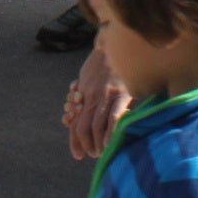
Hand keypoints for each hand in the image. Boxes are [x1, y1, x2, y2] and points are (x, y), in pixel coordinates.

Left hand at [64, 46, 129, 161]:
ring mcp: (106, 96)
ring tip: (103, 152)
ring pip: (95, 125)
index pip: (75, 122)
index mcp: (83, 94)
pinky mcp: (122, 94)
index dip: (75, 141)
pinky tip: (110, 143)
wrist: (116, 42)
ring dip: (97, 143)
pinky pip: (113, 116)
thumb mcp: (88, 76)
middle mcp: (91, 96)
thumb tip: (78, 110)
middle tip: (93, 155)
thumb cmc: (103, 61)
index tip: (78, 156)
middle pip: (82, 127)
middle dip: (86, 145)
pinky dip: (110, 132)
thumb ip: (85, 93)